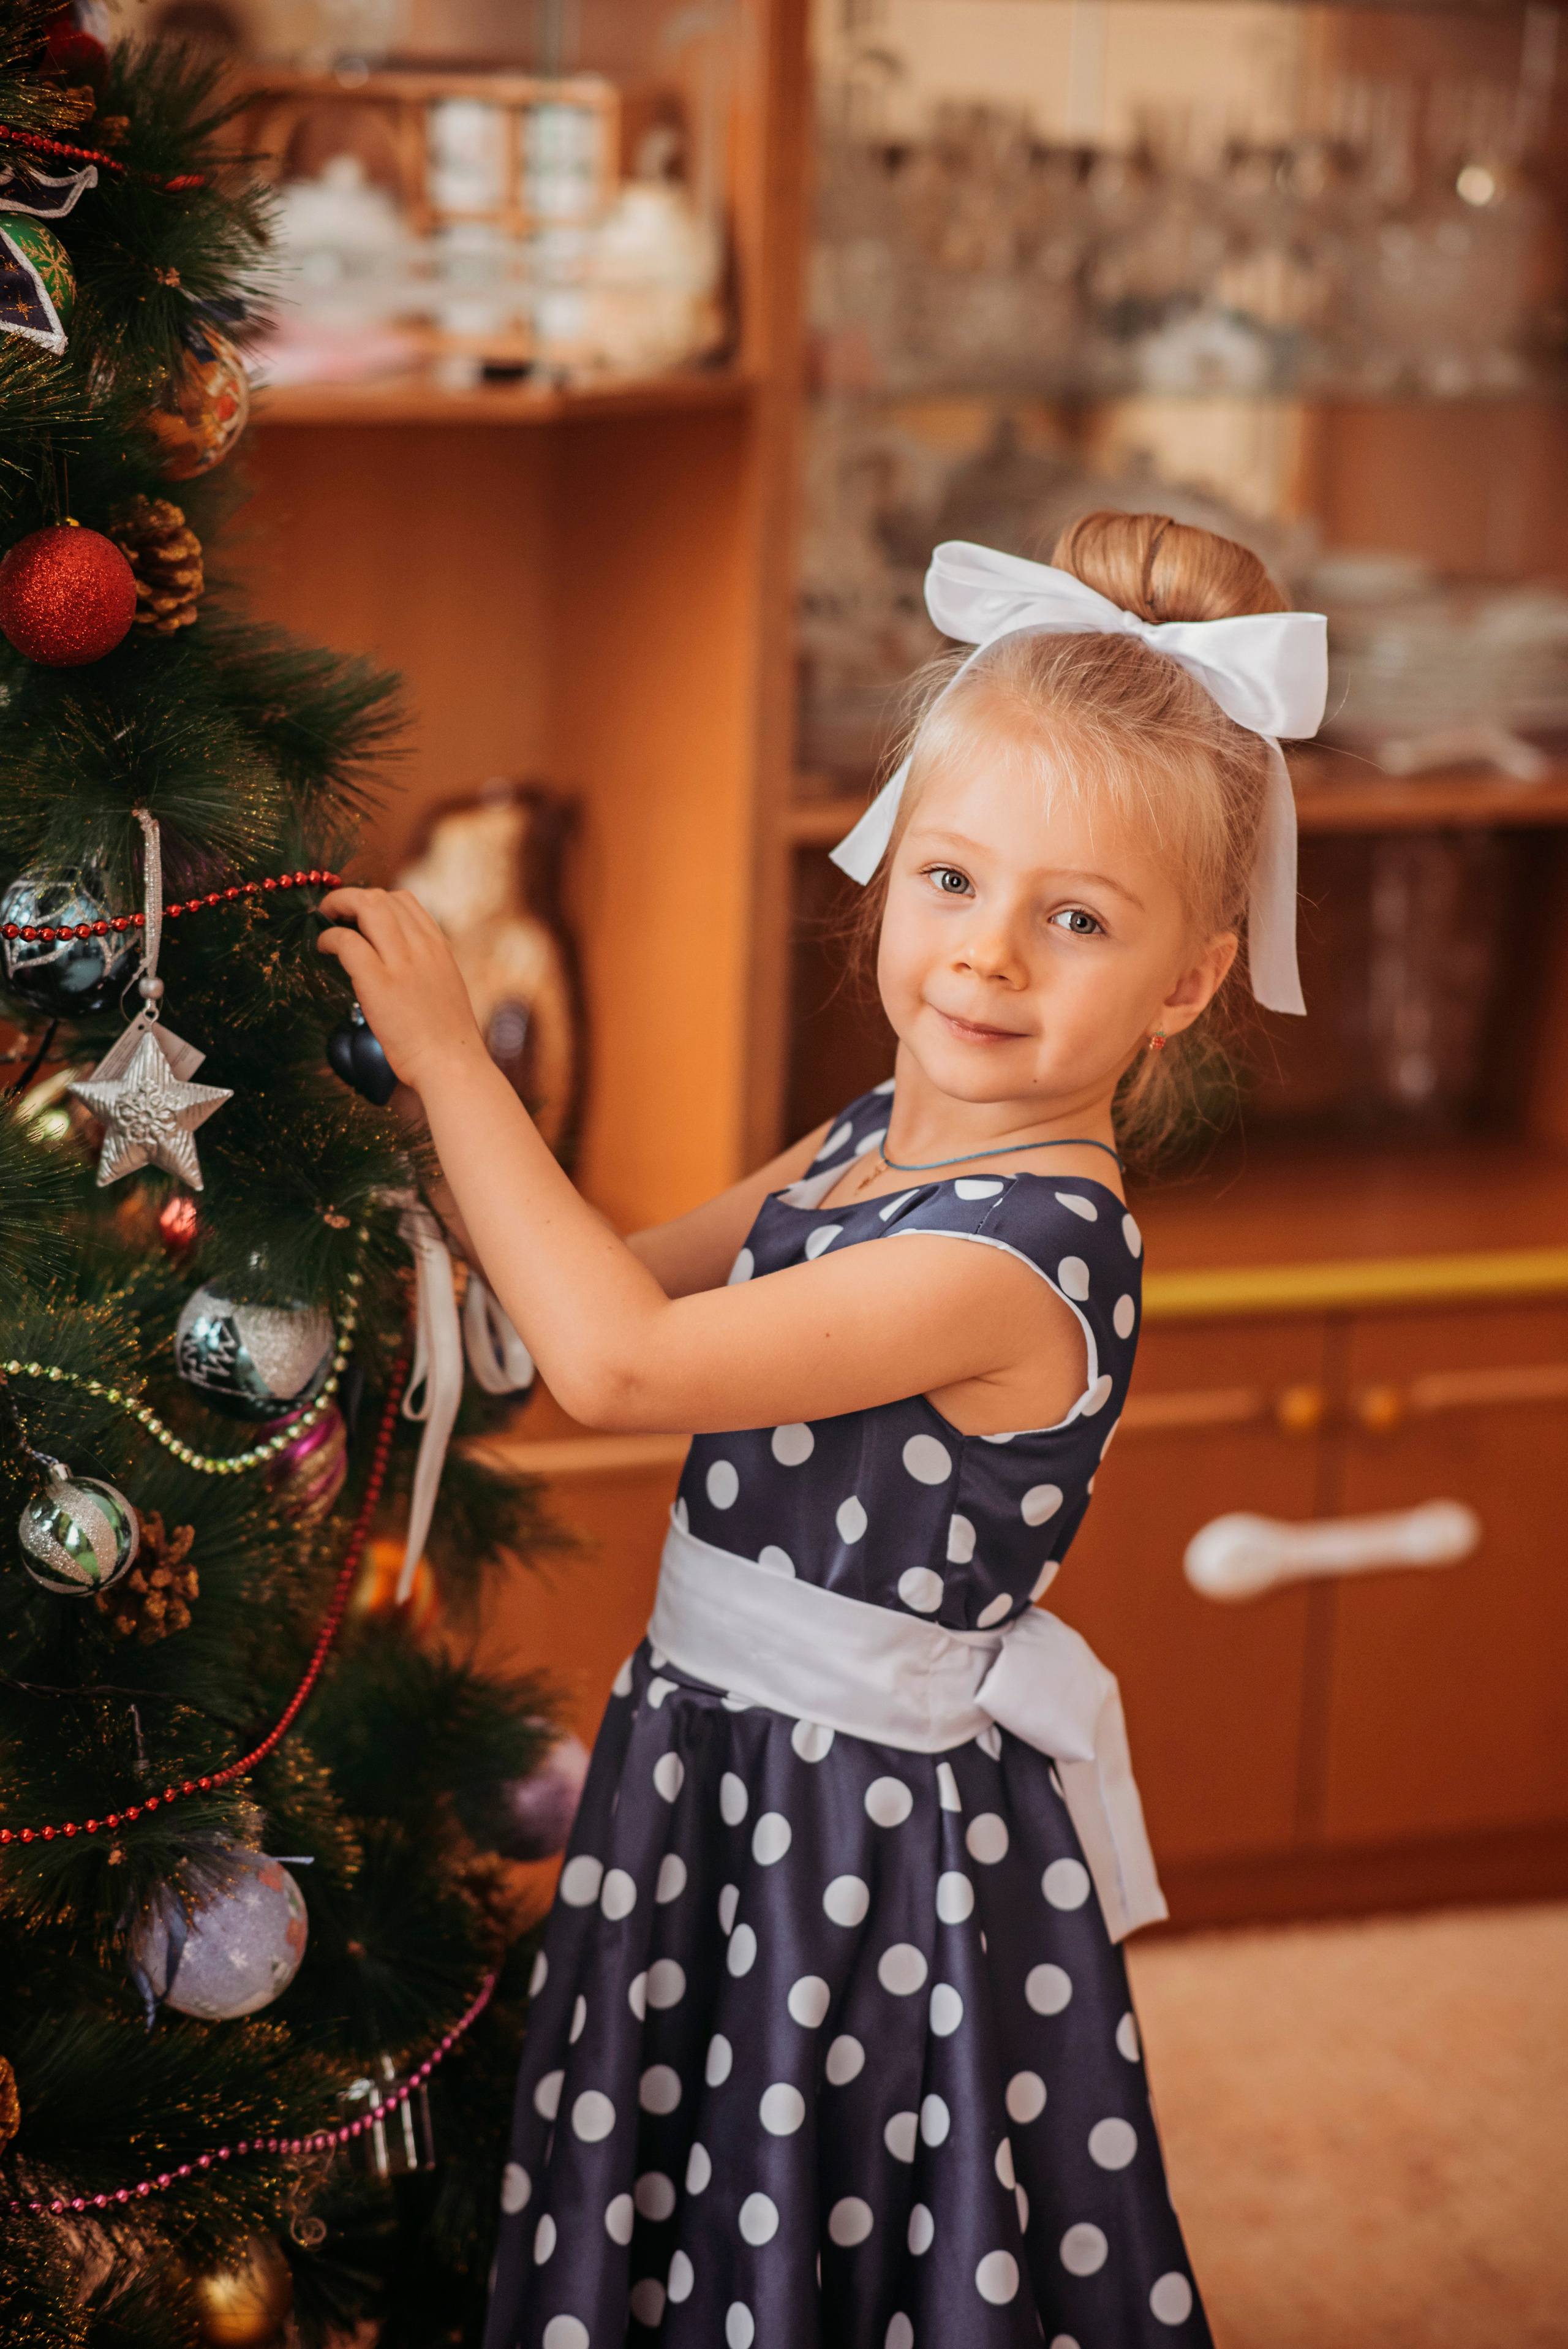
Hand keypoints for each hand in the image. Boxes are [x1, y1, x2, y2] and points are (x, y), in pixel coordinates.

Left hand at [316, 888, 488, 1098]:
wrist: (452, 1064)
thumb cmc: (448, 1038)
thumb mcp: (444, 988)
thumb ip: (424, 967)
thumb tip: (398, 964)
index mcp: (438, 947)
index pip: (404, 901)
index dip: (374, 901)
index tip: (358, 916)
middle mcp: (421, 946)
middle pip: (381, 897)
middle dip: (350, 898)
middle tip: (333, 913)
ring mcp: (401, 961)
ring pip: (366, 906)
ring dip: (338, 905)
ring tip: (325, 920)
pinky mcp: (378, 981)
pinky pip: (347, 941)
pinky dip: (329, 938)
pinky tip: (323, 949)